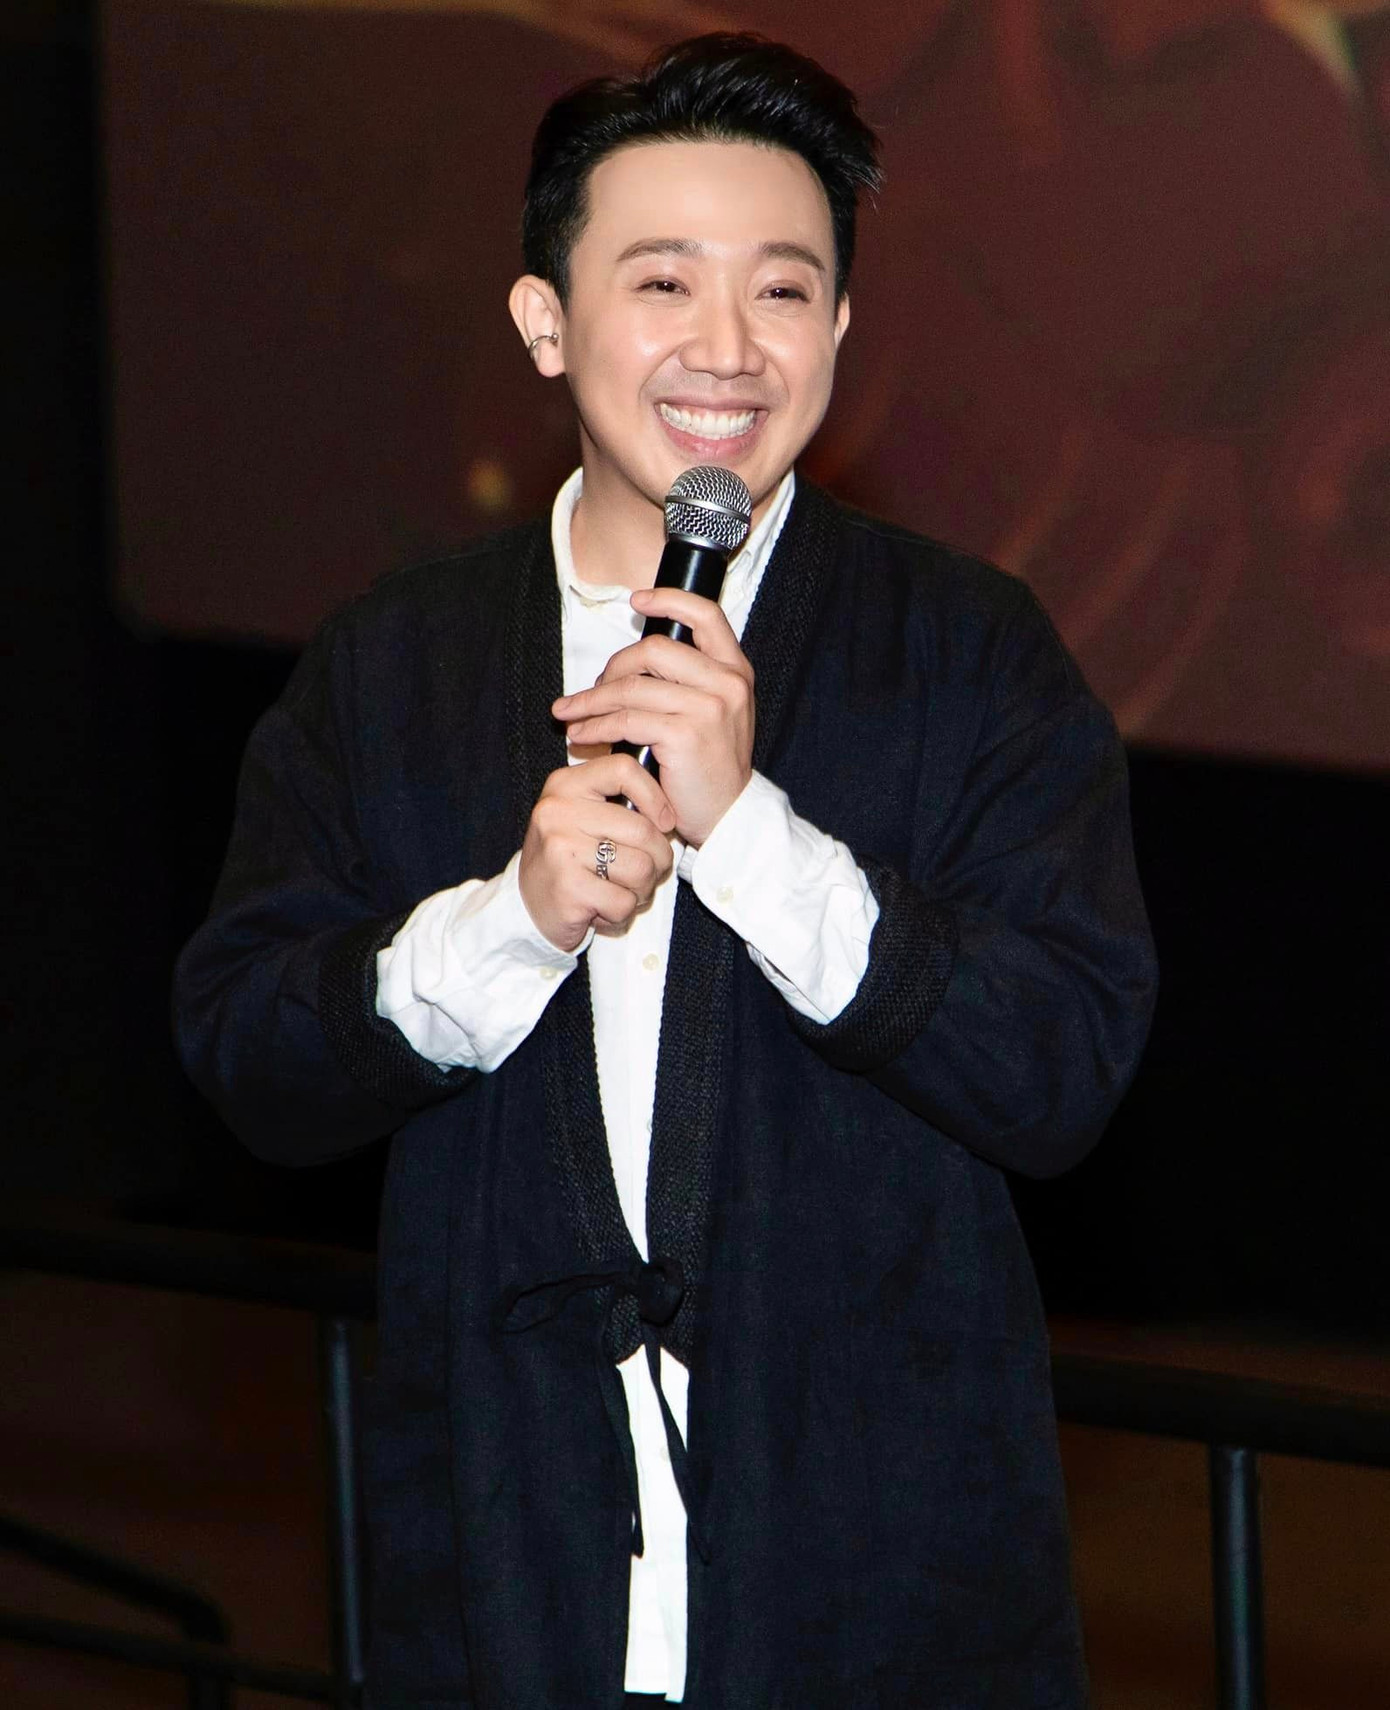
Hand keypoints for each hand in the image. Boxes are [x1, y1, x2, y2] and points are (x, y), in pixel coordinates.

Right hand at [518, 752, 675, 952]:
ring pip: (641, 868)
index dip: (656, 797)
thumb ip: (617, 800)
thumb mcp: (583, 815)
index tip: (663, 823)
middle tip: (644, 872)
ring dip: (641, 889)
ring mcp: (560, 849)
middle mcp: (558, 811)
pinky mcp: (567, 888)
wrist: (526, 906)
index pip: (624, 769)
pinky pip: (624, 902)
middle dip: (658, 859)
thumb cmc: (568, 858)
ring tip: (621, 890)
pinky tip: (603, 908)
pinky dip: (622, 912)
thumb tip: (667, 808)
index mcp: (565, 785)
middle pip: (643, 829)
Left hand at [551, 588, 754, 847]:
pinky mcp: (685, 734)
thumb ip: (685, 682)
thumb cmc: (709, 767)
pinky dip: (595, 726)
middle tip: (591, 690)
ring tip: (569, 715)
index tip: (637, 600)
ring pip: (631, 688)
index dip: (669, 599)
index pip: (705, 614)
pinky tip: (582, 736)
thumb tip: (628, 664)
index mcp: (735, 670)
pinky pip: (626, 720)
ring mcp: (709, 707)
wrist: (728, 816)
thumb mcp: (711, 714)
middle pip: (653, 650)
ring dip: (590, 701)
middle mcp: (727, 682)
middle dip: (612, 668)